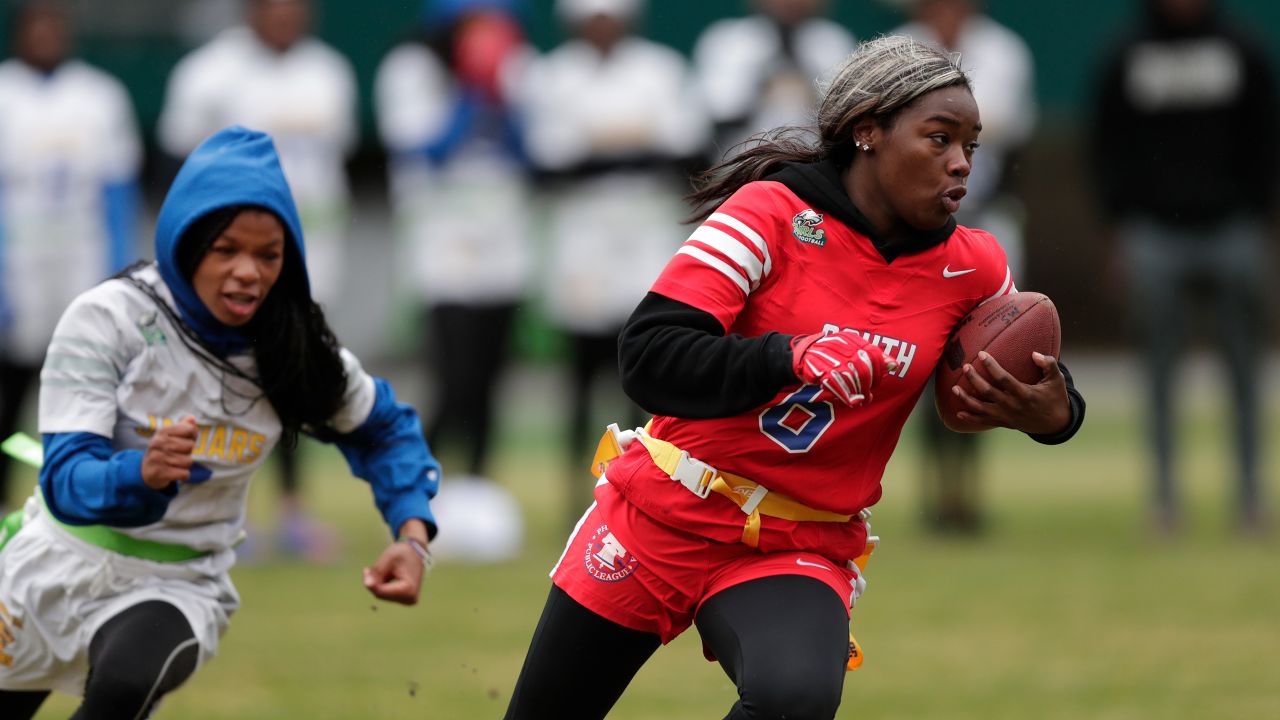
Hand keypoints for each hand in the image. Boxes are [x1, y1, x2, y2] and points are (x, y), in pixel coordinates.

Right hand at [141, 416, 198, 490]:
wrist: (146, 471)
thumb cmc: (164, 451)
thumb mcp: (171, 436)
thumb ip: (183, 427)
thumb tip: (192, 418)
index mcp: (162, 432)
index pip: (189, 429)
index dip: (192, 436)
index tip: (185, 440)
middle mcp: (158, 443)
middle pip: (190, 446)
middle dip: (187, 452)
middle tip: (177, 454)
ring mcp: (157, 458)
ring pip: (188, 461)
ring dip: (185, 465)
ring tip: (174, 463)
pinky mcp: (159, 473)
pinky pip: (184, 473)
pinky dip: (183, 475)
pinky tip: (174, 472)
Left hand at [363, 542, 424, 605]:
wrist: (416, 552)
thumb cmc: (402, 553)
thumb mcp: (388, 559)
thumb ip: (376, 572)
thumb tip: (367, 585)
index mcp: (409, 589)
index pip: (381, 592)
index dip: (370, 582)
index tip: (366, 569)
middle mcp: (410, 599)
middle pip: (381, 595)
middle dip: (373, 583)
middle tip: (369, 569)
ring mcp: (408, 601)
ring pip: (382, 595)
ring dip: (377, 584)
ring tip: (381, 570)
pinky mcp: (405, 599)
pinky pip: (386, 595)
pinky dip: (382, 586)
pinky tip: (385, 576)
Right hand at [791, 331, 896, 406]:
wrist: (804, 354)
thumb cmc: (833, 354)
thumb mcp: (854, 350)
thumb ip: (874, 357)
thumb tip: (894, 365)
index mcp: (852, 339)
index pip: (874, 354)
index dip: (879, 371)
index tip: (877, 382)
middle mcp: (842, 347)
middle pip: (864, 369)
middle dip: (870, 384)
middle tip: (869, 393)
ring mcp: (831, 359)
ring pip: (853, 378)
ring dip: (860, 392)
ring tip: (862, 400)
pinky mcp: (822, 371)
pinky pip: (839, 386)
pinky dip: (848, 396)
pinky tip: (854, 402)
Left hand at [949, 351, 1071, 433]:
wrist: (1056, 424)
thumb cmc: (1055, 397)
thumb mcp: (1057, 380)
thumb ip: (1049, 364)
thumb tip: (1034, 353)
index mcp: (1025, 394)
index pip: (1004, 379)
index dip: (991, 366)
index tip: (981, 354)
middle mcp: (1013, 406)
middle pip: (988, 392)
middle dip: (974, 380)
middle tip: (965, 367)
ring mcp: (1007, 416)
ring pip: (982, 408)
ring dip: (966, 399)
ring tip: (954, 388)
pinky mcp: (1004, 423)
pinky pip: (984, 421)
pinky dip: (971, 418)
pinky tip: (958, 412)